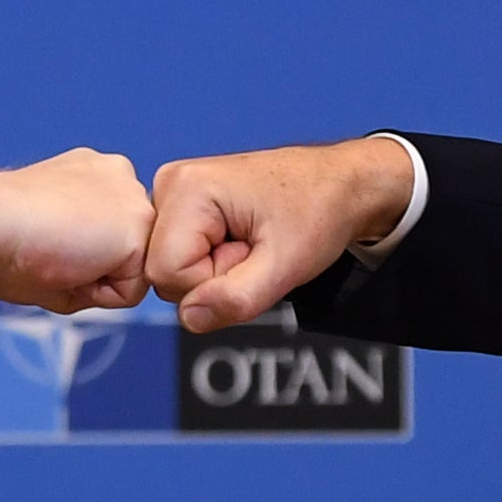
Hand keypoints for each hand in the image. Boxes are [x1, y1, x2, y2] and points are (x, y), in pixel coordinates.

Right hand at [0, 148, 155, 313]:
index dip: (73, 259)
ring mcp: (134, 200)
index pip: (106, 238)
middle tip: (47, 250)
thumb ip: (81, 247)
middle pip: (122, 254)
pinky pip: (129, 293)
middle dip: (89, 269)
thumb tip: (96, 279)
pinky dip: (97, 295)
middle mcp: (120, 176)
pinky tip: (70, 264)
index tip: (41, 242)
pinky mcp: (138, 226)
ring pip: (129, 274)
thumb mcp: (49, 233)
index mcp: (95, 173)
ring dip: (93, 282)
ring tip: (58, 256)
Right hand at [145, 137, 413, 333]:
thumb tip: (190, 317)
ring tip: (250, 244)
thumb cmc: (318, 210)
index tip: (251, 256)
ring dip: (212, 271)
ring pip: (170, 269)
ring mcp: (174, 194)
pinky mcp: (183, 206)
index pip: (166, 274)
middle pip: (162, 273)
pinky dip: (211, 261)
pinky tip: (238, 241)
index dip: (212, 282)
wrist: (339, 184)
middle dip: (211, 277)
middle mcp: (170, 185)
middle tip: (254, 249)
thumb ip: (237, 297)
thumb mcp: (285, 265)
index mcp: (186, 188)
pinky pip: (180, 258)